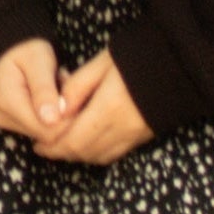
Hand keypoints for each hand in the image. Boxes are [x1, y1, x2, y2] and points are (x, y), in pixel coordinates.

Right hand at [0, 37, 67, 141]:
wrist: (9, 51)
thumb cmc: (25, 51)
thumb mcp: (38, 61)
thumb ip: (44, 90)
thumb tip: (51, 120)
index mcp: (8, 102)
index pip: (47, 130)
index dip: (68, 118)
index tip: (71, 91)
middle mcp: (4, 118)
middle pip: (49, 135)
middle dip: (65, 114)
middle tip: (64, 85)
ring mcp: (8, 124)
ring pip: (49, 134)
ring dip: (61, 115)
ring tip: (57, 88)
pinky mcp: (15, 126)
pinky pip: (44, 130)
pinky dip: (54, 116)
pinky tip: (53, 97)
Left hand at [32, 48, 153, 165]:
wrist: (176, 63)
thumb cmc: (134, 56)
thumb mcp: (100, 64)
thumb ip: (77, 88)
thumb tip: (57, 110)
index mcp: (109, 107)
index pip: (74, 139)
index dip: (53, 146)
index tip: (37, 143)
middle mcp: (123, 127)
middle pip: (85, 152)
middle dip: (61, 153)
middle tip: (44, 147)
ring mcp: (135, 135)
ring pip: (100, 156)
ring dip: (78, 155)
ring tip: (60, 146)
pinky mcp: (144, 136)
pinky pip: (115, 153)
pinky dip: (96, 153)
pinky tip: (86, 144)